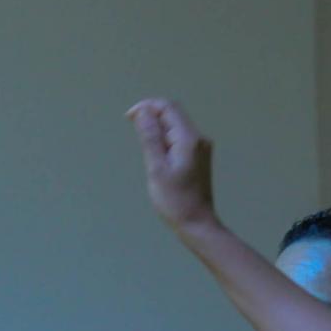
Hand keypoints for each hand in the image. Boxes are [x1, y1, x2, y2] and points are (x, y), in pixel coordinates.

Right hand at [127, 98, 217, 229]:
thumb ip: (150, 138)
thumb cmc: (174, 200)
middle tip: (134, 131)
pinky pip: (180, 138)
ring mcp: (201, 148)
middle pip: (174, 114)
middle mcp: (199, 138)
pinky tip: (157, 154)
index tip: (129, 118)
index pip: (168, 107)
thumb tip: (143, 112)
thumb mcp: (156, 169)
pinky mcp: (199, 157)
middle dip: (152, 116)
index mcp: (189, 138)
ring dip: (158, 128)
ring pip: (176, 125)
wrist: (197, 224)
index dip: (147, 106)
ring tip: (145, 147)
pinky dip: (166, 138)